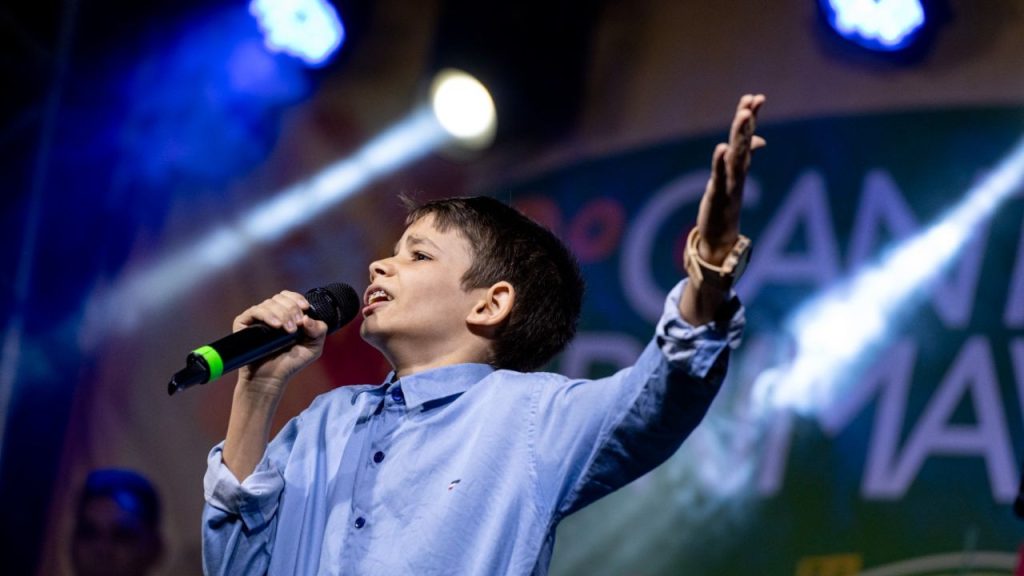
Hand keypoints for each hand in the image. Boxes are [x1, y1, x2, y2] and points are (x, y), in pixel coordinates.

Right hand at [232, 290, 327, 395]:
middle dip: (292, 309)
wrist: (270, 379)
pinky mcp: (243, 323)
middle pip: (280, 298)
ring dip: (283, 314)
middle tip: (296, 327)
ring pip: (269, 303)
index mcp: (285, 314)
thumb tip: (308, 317)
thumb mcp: (313, 347)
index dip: (297, 298)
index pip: (289, 296)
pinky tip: (276, 325)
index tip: (305, 308)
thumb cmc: (290, 363)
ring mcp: (256, 318)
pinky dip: (268, 315)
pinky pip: (255, 311)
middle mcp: (270, 313)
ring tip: (289, 331)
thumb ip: (318, 331)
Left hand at [696, 94, 765, 263]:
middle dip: (747, 121)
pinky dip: (720, 163)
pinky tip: (722, 148)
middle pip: (743, 141)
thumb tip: (760, 140)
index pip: (746, 136)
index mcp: (738, 165)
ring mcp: (730, 183)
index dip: (751, 117)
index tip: (756, 97)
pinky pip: (720, 177)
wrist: (720, 238)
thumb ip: (745, 156)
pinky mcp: (718, 195)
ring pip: (736, 155)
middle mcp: (737, 171)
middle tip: (752, 100)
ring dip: (740, 135)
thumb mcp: (734, 177)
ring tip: (743, 115)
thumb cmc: (725, 205)